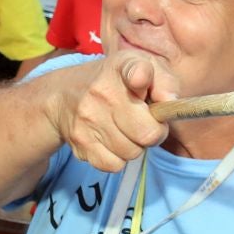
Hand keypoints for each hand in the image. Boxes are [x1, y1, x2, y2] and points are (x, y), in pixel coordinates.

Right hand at [47, 52, 174, 172]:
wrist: (63, 95)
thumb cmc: (115, 82)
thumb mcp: (142, 68)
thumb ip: (165, 81)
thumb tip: (170, 101)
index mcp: (122, 67)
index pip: (137, 70)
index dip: (141, 77)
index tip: (140, 81)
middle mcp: (102, 92)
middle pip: (147, 133)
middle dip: (153, 132)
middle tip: (146, 123)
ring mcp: (89, 119)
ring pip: (132, 152)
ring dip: (135, 145)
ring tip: (126, 129)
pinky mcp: (80, 143)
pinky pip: (114, 165)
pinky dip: (118, 158)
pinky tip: (112, 141)